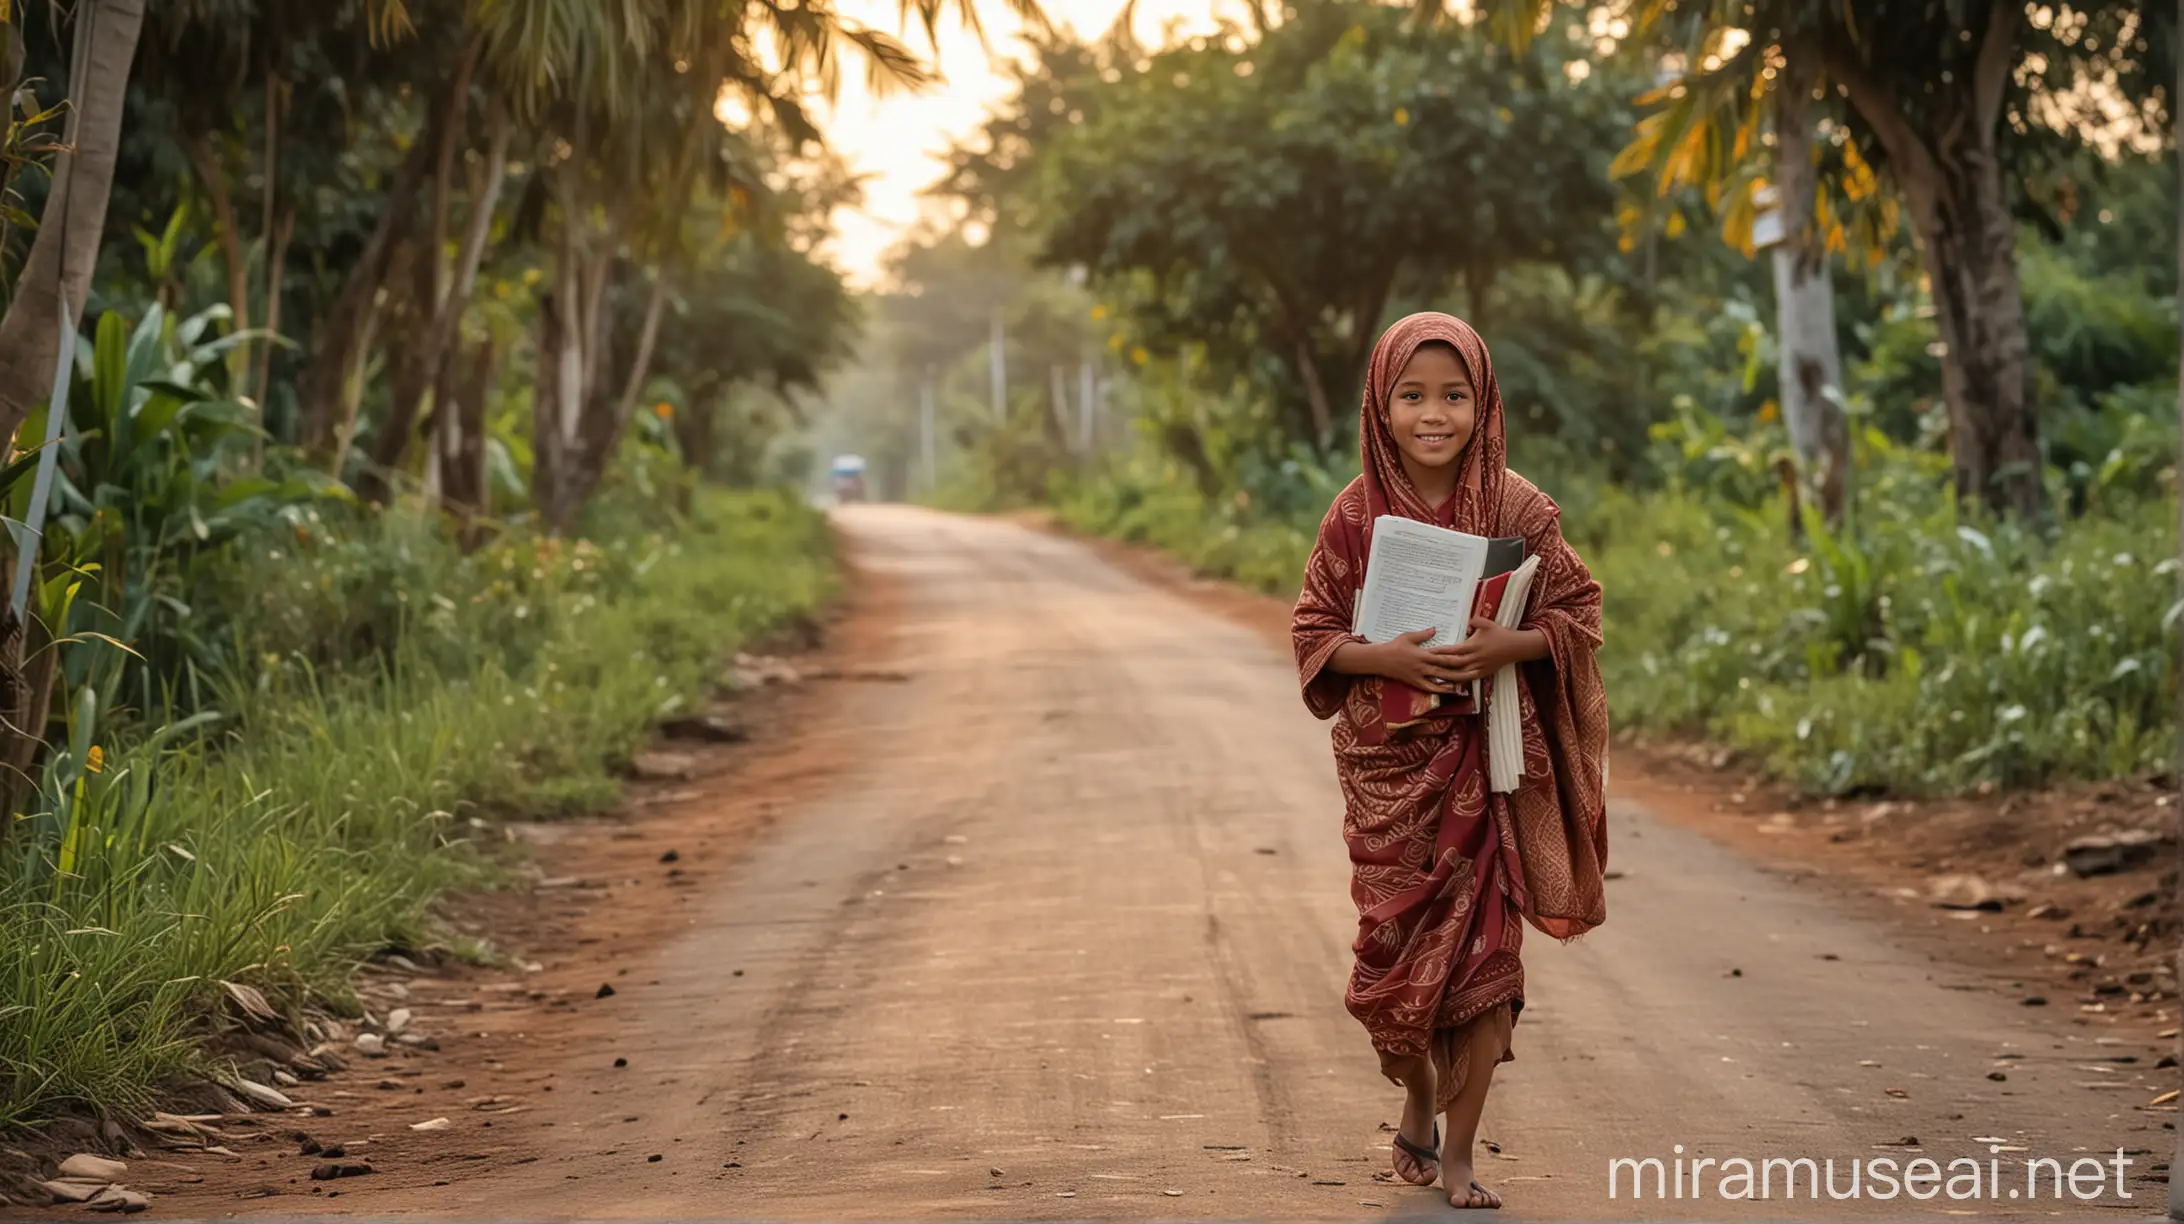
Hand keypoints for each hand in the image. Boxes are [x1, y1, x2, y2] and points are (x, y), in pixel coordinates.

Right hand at [1365, 626, 1471, 692]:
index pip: (1443, 656)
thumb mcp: (1408, 636)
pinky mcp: (1414, 682)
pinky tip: (1449, 690)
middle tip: (1473, 672)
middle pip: (1444, 670)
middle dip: (1459, 671)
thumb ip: (1423, 635)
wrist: (1379, 659)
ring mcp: (1419, 676)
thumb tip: (1435, 629)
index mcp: (1423, 654)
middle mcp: (1422, 666)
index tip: (1467, 656)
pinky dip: (1440, 690)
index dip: (1456, 657)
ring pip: (1439, 681)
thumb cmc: (1394, 646)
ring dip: (1452, 682)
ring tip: (1465, 683)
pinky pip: (1429, 688)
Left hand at [1430, 617, 1547, 683]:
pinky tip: (1450, 683)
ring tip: (1434, 678)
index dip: (1439, 652)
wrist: (1515, 646)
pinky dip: (1459, 682)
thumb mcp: (1486, 623)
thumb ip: (1472, 621)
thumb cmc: (1499, 633)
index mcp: (1473, 646)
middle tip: (1425, 666)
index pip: (1452, 650)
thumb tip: (1464, 625)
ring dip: (1446, 677)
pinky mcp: (1483, 673)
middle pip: (1453, 664)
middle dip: (1438, 666)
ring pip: (1460, 675)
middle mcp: (1475, 659)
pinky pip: (1469, 679)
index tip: (1428, 653)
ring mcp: (1479, 668)